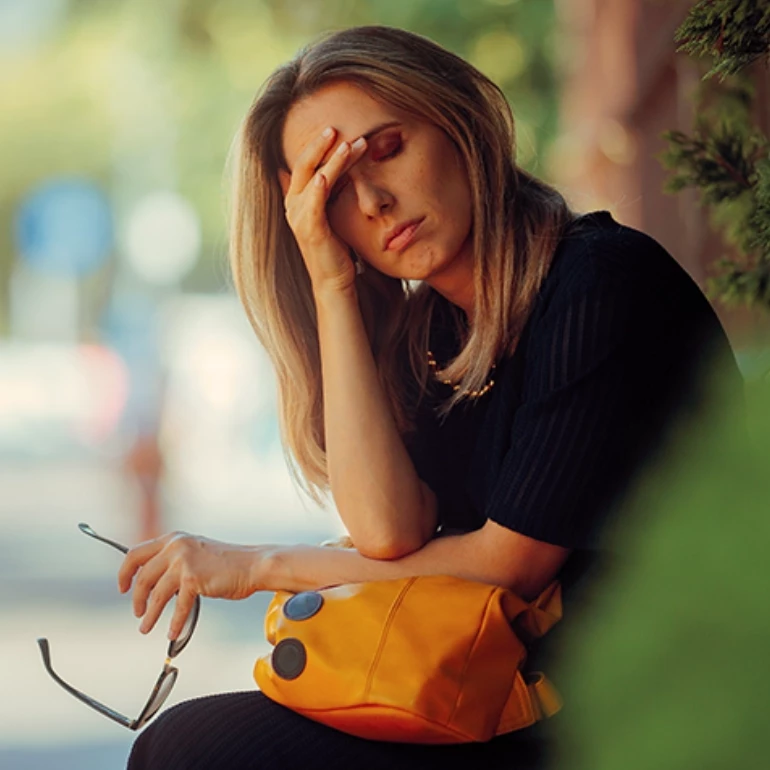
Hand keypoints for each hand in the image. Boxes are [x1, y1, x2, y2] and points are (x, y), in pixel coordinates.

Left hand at [117, 532, 264, 639]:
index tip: (123, 587)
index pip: (136, 553)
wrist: (253, 565)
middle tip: (138, 612)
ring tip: (146, 627)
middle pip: (142, 576)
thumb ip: (174, 561)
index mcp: (174, 539)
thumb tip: (155, 582)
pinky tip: (172, 632)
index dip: (125, 572)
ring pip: (156, 593)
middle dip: (137, 598)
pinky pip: (177, 606)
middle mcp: (175, 546)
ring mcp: (184, 561)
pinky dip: (174, 621)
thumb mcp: (195, 552)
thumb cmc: (228, 563)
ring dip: (150, 614)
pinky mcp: (193, 578)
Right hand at [279, 127, 366, 293]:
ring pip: (312, 179)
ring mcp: (300, 217)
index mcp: (298, 199)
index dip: (321, 147)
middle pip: (303, 165)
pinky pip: (313, 204)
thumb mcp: (331, 214)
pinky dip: (318, 188)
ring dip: (331, 160)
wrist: (334, 279)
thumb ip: (326, 192)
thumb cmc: (335, 247)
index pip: (307, 164)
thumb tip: (327, 172)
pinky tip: (326, 175)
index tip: (340, 132)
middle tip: (336, 127)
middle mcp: (294, 205)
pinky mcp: (311, 230)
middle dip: (320, 145)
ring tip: (348, 144)